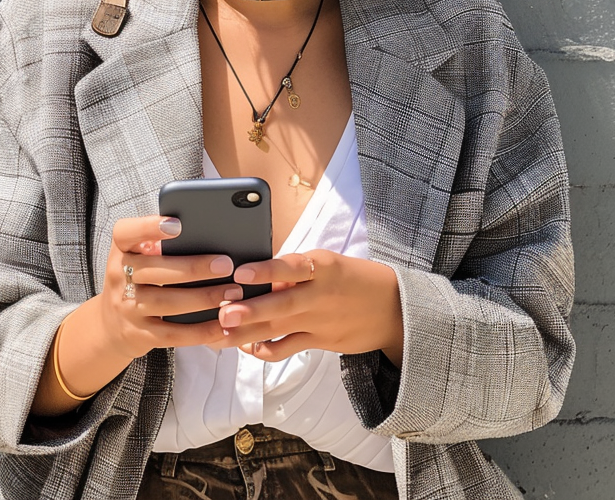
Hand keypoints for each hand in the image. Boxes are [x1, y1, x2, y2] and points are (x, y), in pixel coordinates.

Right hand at [93, 214, 242, 360]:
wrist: (111, 324)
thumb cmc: (138, 278)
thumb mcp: (140, 255)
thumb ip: (161, 243)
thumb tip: (208, 232)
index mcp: (121, 249)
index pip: (125, 233)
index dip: (148, 227)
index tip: (178, 225)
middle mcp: (119, 277)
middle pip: (156, 271)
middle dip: (194, 268)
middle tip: (226, 264)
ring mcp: (126, 308)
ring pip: (167, 303)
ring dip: (203, 298)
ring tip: (233, 292)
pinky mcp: (139, 335)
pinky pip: (172, 334)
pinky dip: (200, 331)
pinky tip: (223, 324)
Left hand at [214, 249, 403, 364]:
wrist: (394, 308)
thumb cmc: (354, 278)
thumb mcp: (329, 263)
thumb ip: (296, 271)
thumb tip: (262, 277)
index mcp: (323, 266)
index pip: (291, 267)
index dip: (266, 270)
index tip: (241, 273)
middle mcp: (320, 294)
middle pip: (281, 304)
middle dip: (250, 310)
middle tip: (223, 312)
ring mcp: (320, 322)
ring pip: (278, 330)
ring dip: (247, 333)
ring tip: (220, 334)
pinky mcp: (320, 343)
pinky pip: (287, 349)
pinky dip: (265, 350)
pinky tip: (245, 347)